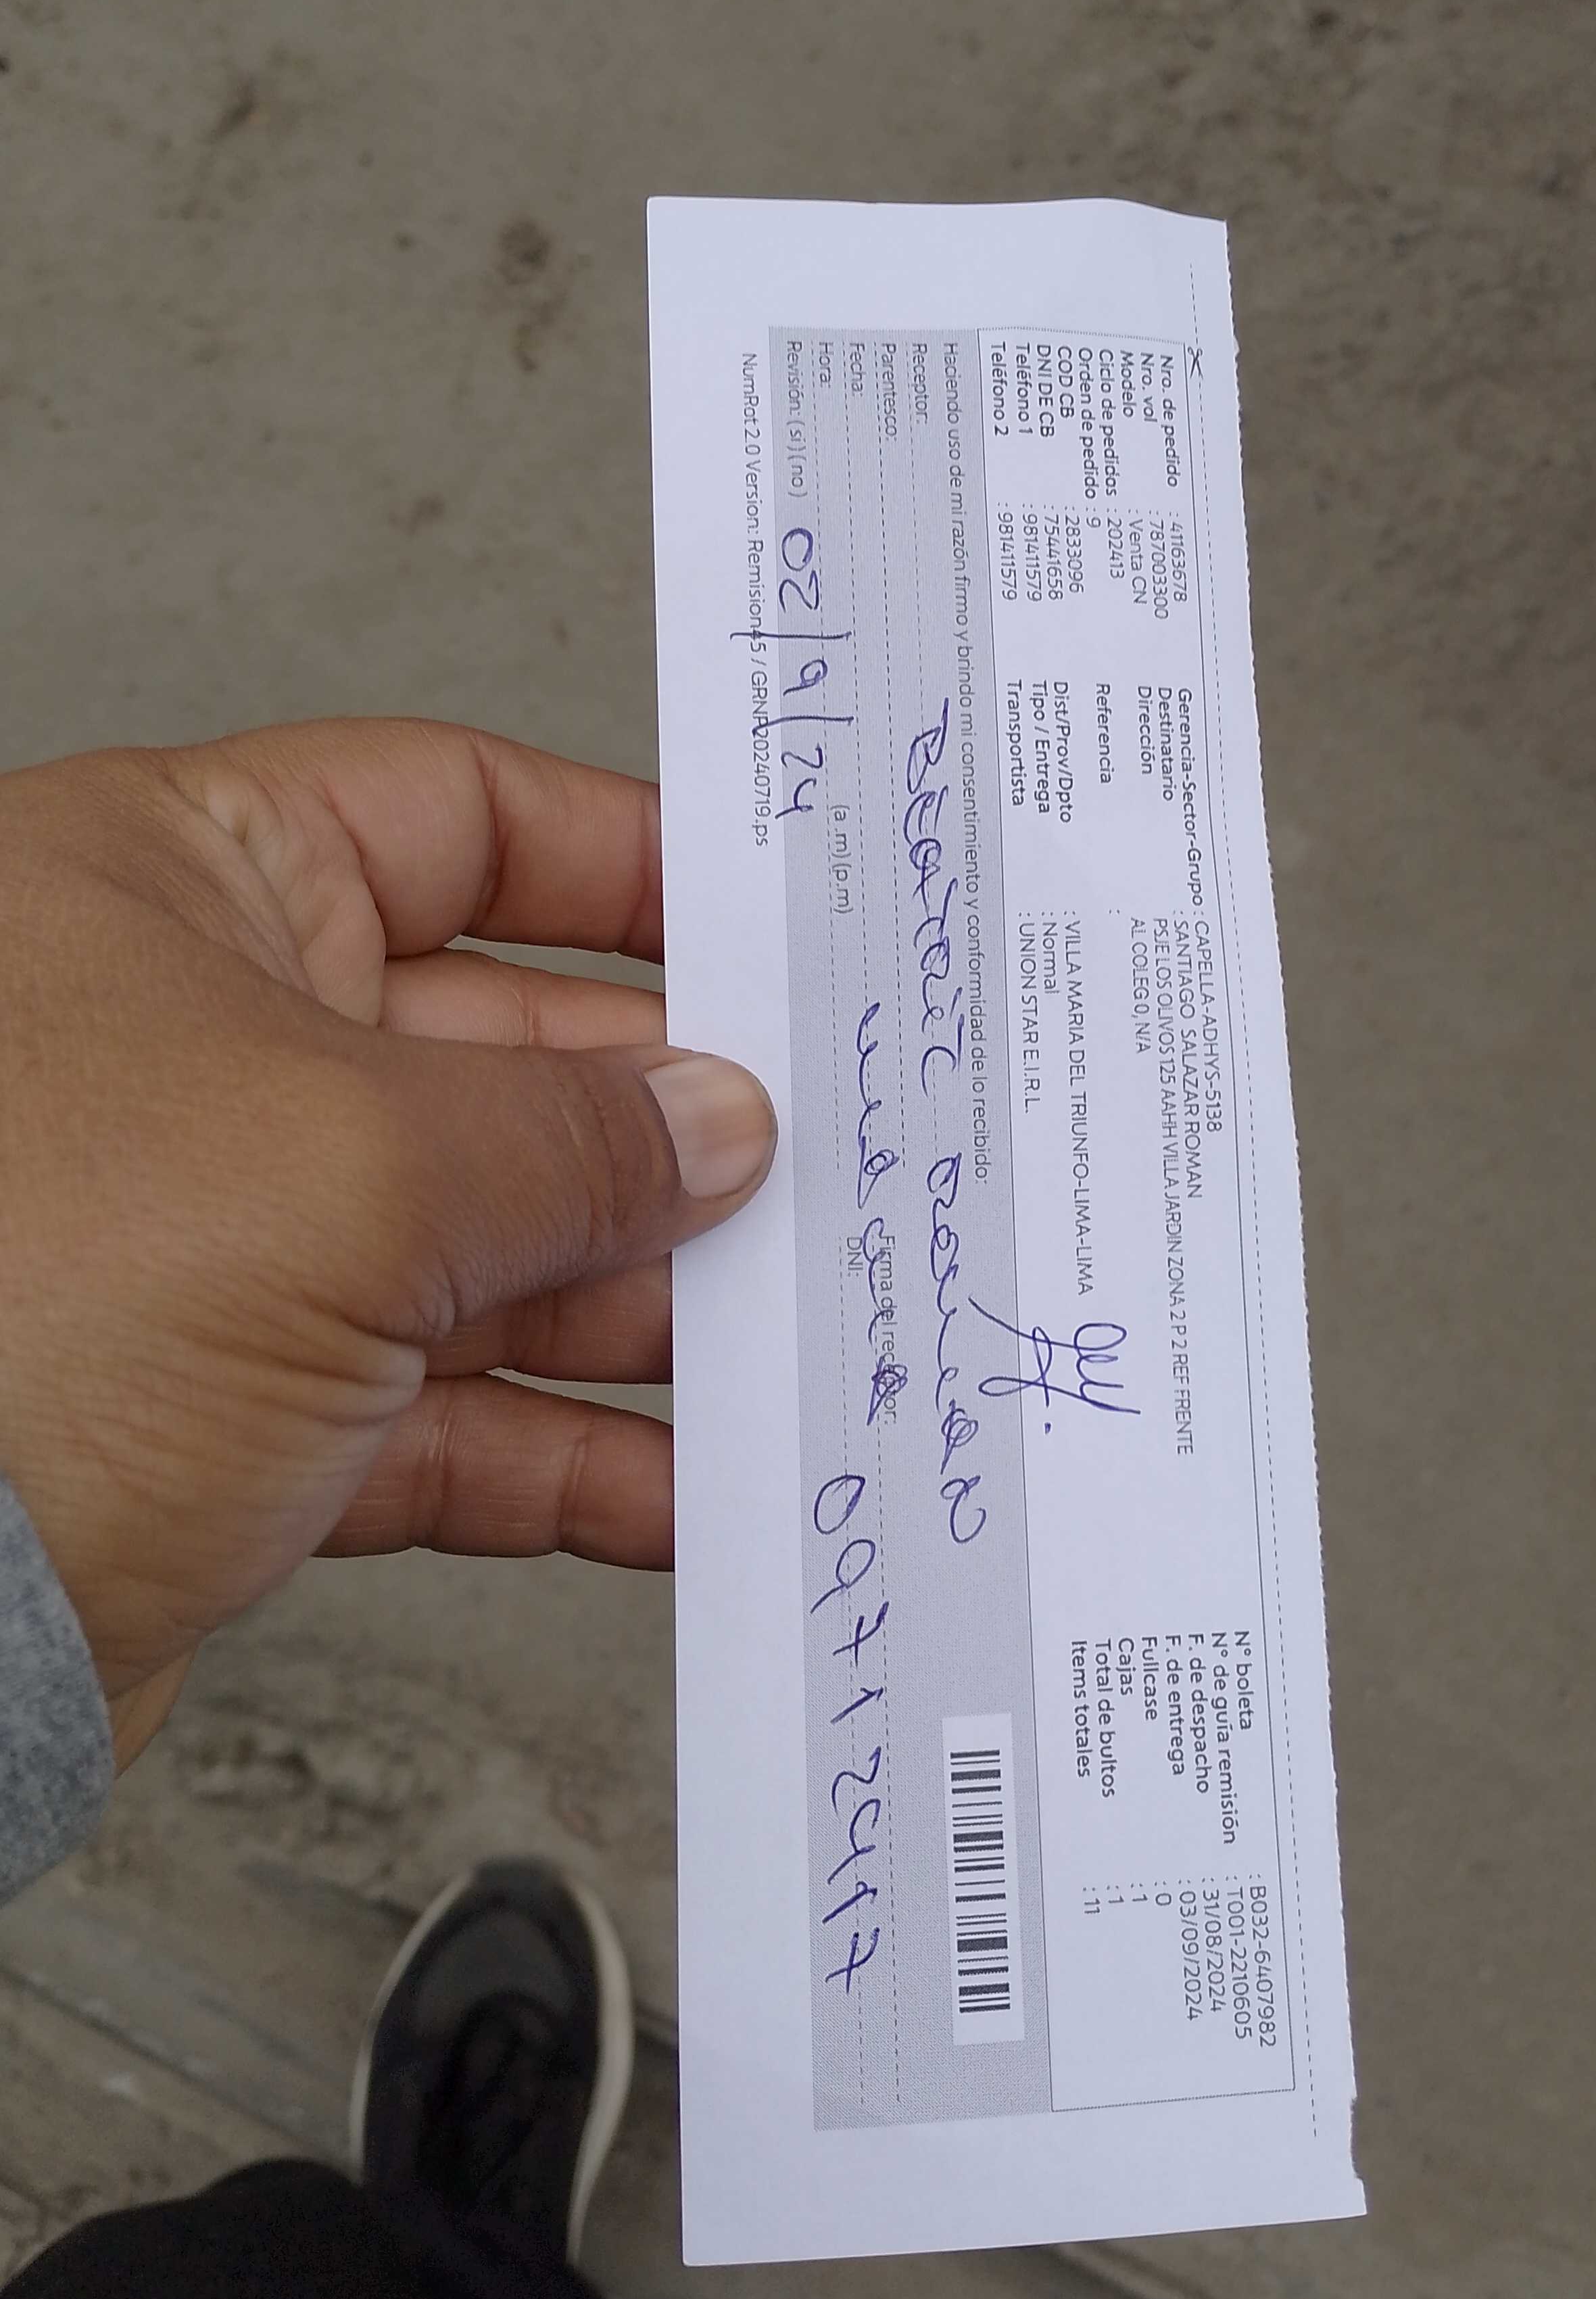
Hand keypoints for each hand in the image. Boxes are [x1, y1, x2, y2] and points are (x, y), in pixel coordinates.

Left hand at [0, 719, 775, 1767]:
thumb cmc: (16, 1308)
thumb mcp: (353, 1168)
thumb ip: (570, 1139)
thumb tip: (716, 1119)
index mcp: (180, 886)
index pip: (449, 813)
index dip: (620, 863)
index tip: (764, 924)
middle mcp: (198, 1046)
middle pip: (503, 1053)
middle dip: (664, 1129)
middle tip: (814, 1169)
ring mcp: (221, 1233)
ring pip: (492, 1250)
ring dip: (641, 1306)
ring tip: (783, 1341)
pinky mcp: (238, 1412)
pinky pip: (448, 1418)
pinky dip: (566, 1456)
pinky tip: (675, 1485)